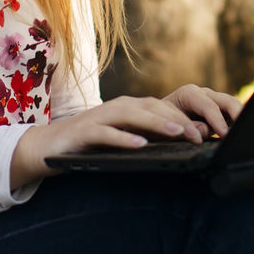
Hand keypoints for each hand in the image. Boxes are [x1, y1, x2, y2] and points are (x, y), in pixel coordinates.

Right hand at [9, 91, 237, 188]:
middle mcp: (118, 107)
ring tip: (178, 133)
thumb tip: (182, 142)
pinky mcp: (84, 131)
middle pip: (152, 108)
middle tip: (199, 135)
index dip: (185, 117)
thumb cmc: (92, 144)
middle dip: (177, 120)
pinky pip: (107, 133)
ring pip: (133, 115)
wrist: (47, 146)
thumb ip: (149, 138)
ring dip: (157, 123)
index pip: (162, 108)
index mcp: (130, 108)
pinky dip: (124, 137)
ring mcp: (100, 117)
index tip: (206, 132)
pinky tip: (140, 145)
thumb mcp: (124, 139)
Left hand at [161, 84, 241, 140]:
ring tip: (246, 131)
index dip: (218, 120)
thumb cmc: (161, 122)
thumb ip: (188, 127)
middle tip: (243, 130)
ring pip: (233, 106)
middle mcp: (204, 94)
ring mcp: (213, 101)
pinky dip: (237, 122)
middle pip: (227, 101)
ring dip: (240, 117)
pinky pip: (232, 114)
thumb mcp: (169, 124)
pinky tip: (241, 132)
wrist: (157, 121)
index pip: (209, 106)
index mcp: (189, 93)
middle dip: (237, 114)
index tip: (224, 134)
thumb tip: (205, 131)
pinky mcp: (219, 111)